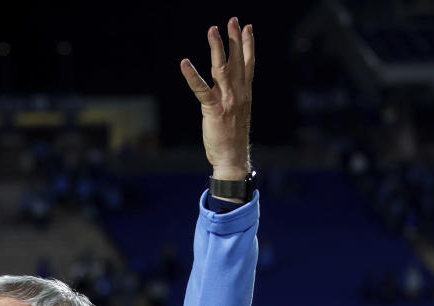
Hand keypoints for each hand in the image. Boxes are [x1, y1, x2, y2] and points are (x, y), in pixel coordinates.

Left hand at [180, 17, 253, 180]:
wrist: (232, 158)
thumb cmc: (232, 138)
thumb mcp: (237, 113)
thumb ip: (234, 98)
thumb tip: (230, 88)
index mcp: (245, 93)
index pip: (249, 64)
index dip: (248, 45)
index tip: (248, 27)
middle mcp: (239, 93)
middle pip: (237, 60)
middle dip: (235, 38)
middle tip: (233, 19)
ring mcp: (227, 100)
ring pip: (222, 68)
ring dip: (217, 47)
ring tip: (212, 29)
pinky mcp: (213, 109)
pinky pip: (201, 89)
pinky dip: (192, 75)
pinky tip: (185, 63)